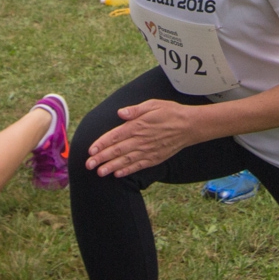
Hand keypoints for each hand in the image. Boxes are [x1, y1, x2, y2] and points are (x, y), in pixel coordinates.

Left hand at [84, 98, 199, 176]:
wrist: (190, 126)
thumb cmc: (169, 112)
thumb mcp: (152, 104)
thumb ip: (135, 110)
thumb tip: (120, 113)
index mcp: (138, 125)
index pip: (115, 136)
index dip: (102, 144)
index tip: (91, 151)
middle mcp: (141, 140)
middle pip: (117, 151)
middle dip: (101, 158)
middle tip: (88, 165)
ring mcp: (148, 151)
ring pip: (126, 161)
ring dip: (111, 167)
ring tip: (99, 172)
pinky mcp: (155, 158)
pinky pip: (139, 166)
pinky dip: (128, 171)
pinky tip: (118, 174)